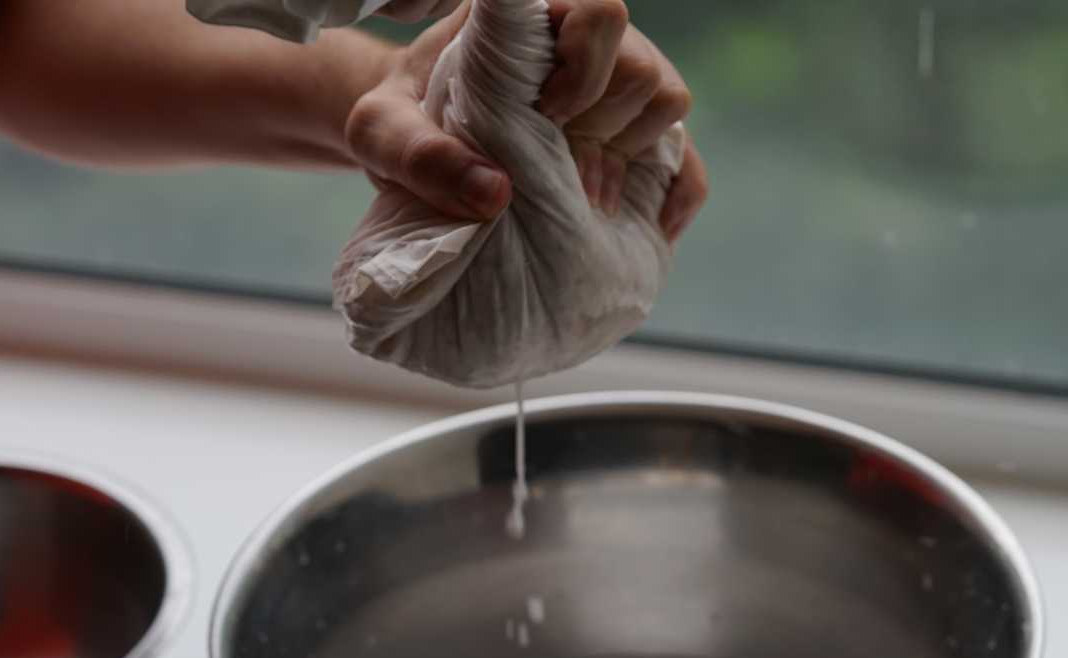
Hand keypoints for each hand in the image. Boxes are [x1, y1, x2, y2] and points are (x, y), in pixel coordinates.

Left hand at [347, 0, 706, 239]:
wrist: (413, 143)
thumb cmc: (400, 123)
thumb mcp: (381, 134)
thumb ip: (418, 153)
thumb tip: (495, 193)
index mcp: (530, 16)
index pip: (598, 9)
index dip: (584, 64)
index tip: (544, 111)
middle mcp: (580, 40)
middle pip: (641, 64)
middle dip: (601, 124)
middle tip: (555, 167)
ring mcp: (613, 87)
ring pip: (669, 98)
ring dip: (630, 152)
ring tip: (582, 192)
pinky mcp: (631, 135)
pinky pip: (686, 155)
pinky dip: (680, 190)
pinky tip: (657, 225)